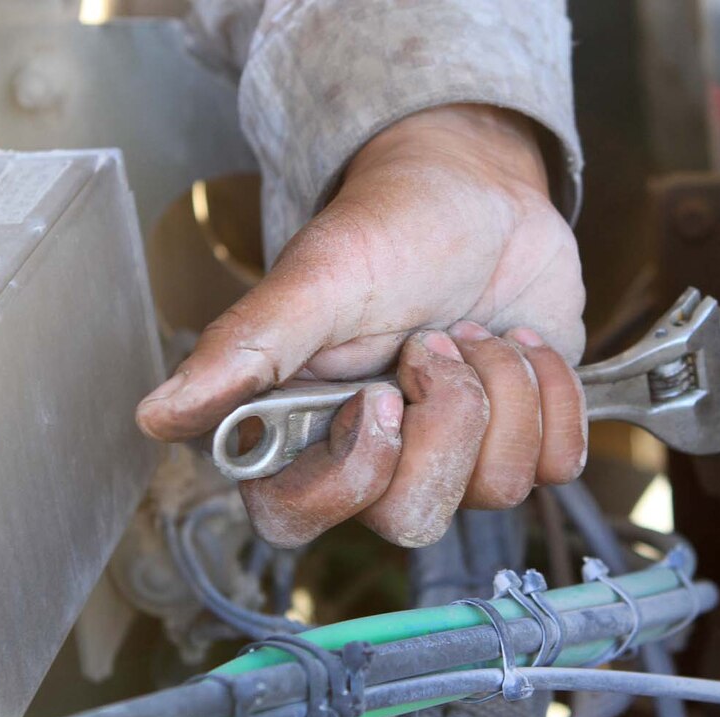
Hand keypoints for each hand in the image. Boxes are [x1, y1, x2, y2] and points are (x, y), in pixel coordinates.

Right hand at [136, 105, 587, 546]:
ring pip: (499, 490)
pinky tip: (526, 345)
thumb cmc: (395, 224)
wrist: (483, 194)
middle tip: (442, 340)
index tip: (382, 395)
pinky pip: (559, 464)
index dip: (355, 473)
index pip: (298, 520)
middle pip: (415, 519)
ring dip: (505, 390)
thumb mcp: (322, 275)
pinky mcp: (521, 438)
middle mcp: (377, 456)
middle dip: (448, 419)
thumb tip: (159, 415)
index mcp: (305, 426)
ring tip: (480, 329)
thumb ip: (250, 346)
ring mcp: (455, 455)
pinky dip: (556, 393)